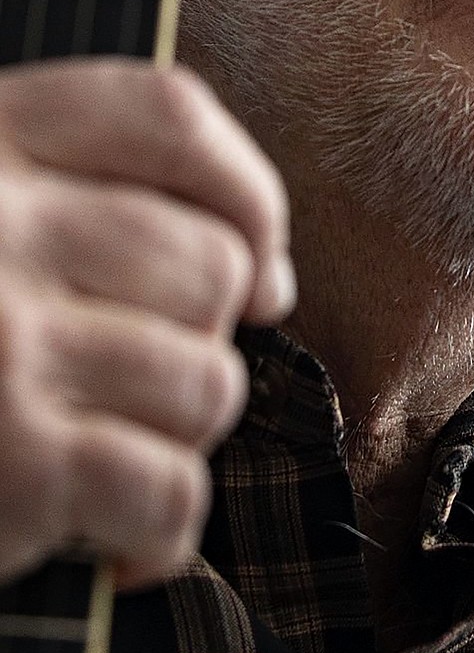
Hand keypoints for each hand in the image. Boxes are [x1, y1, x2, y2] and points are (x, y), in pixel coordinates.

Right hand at [0, 58, 294, 589]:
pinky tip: (115, 537)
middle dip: (203, 336)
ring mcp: (4, 345)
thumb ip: (82, 199)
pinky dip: (162, 531)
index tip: (258, 258)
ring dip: (178, 434)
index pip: (168, 115)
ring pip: (206, 380)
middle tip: (139, 379)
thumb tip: (268, 279)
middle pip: (208, 262)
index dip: (244, 186)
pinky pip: (169, 490)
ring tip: (107, 447)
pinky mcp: (12, 464)